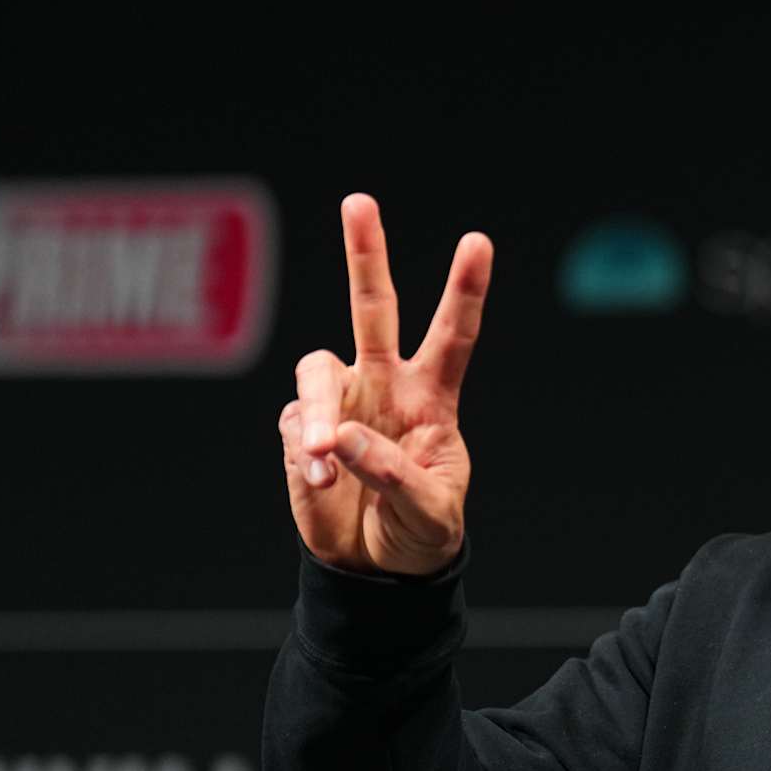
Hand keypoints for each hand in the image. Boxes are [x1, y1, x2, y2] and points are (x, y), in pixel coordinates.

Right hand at [277, 194, 491, 575]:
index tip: (478, 242)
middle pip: (372, 308)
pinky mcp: (298, 433)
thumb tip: (336, 436)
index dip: (465, 290)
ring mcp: (338, 404)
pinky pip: (292, 426)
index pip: (453, 335)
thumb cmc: (421, 532)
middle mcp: (383, 386)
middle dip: (364, 254)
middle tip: (360, 201)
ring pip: (316, 368)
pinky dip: (304, 455)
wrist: (379, 569)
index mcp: (432, 396)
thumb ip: (392, 472)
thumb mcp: (430, 511)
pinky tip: (321, 483)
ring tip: (322, 456)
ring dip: (315, 409)